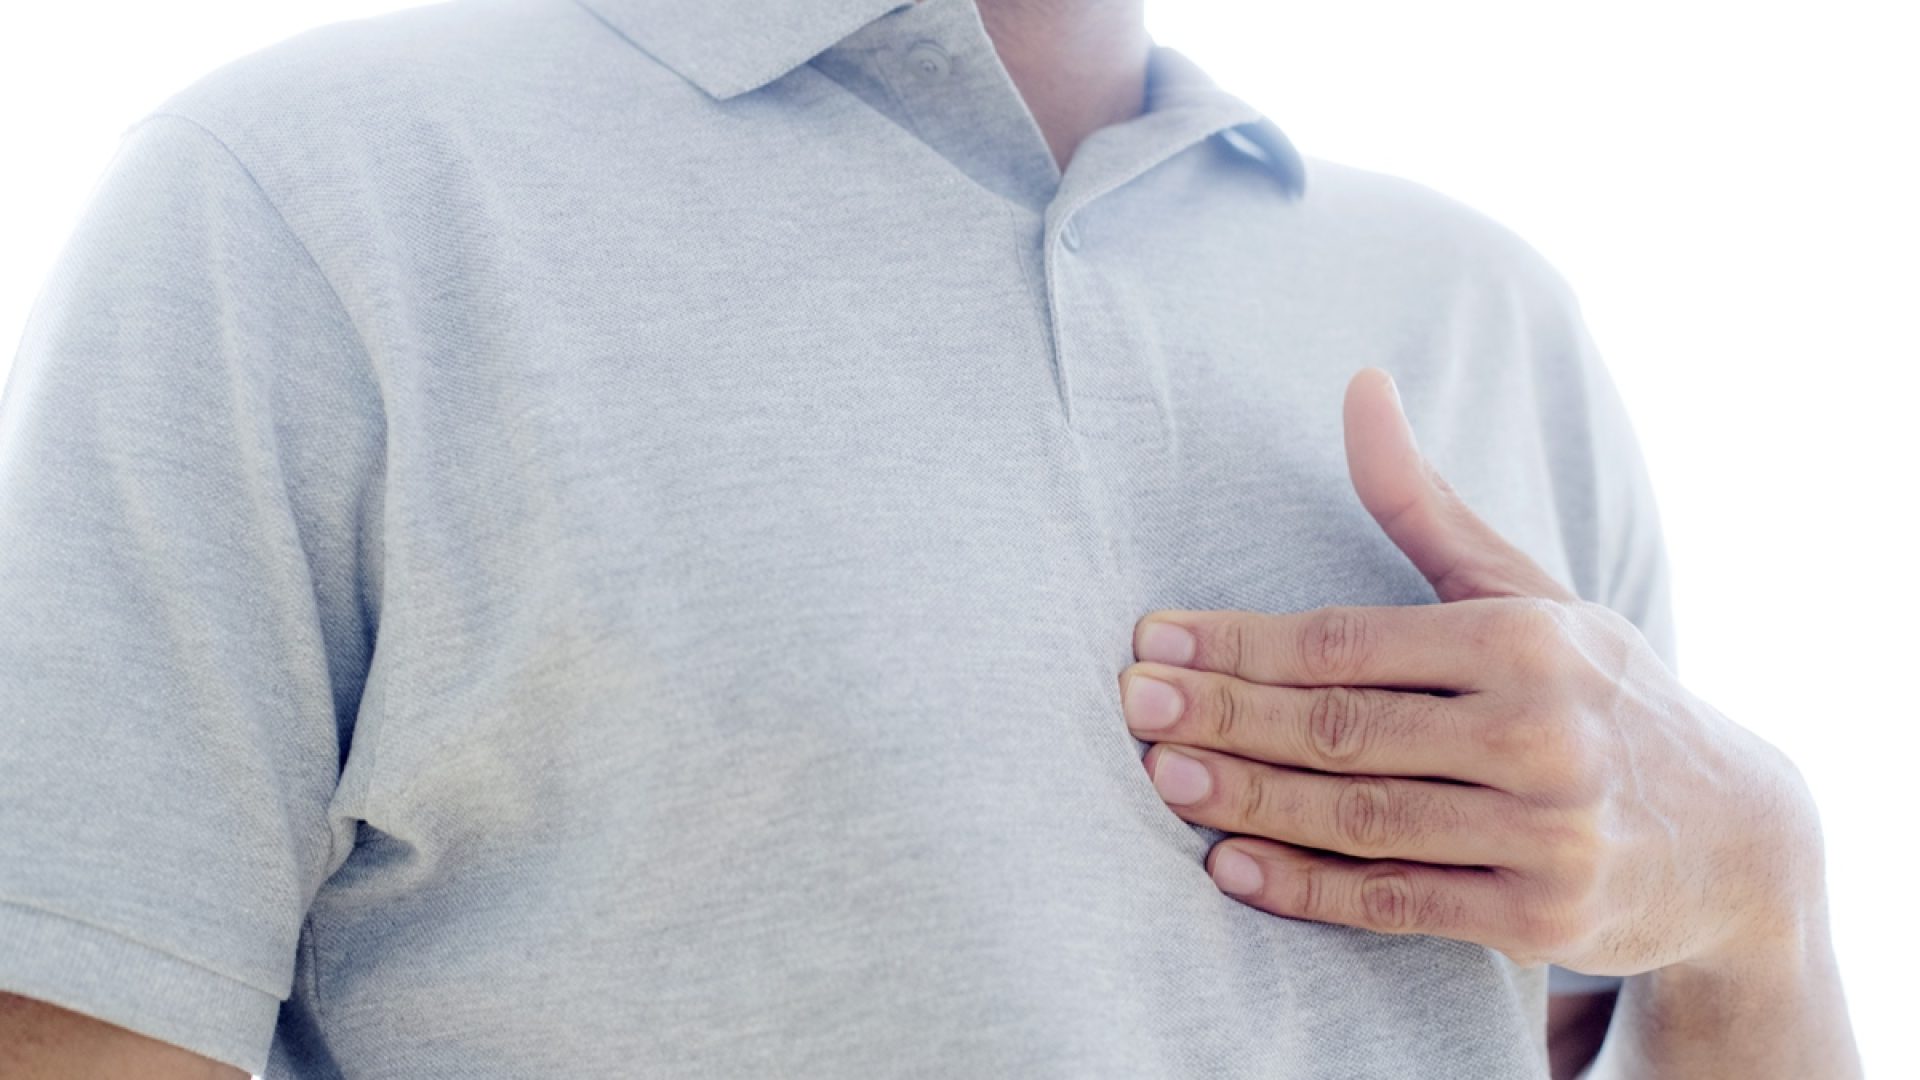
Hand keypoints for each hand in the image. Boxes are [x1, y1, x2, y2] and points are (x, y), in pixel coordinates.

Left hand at [1119, 368, 1823, 977]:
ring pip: (1363, 816)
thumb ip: (1423, 507)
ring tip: (1164, 777)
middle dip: (1227, 716)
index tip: (1153, 640)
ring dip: (1252, 799)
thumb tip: (1359, 385)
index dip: (1241, 642)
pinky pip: (1399, 904)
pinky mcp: (1541, 921)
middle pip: (1345, 727)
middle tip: (1133, 707)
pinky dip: (1310, 890)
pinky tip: (1231, 866)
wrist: (1734, 837)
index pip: (1349, 641)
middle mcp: (1541, 733)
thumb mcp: (1526, 592)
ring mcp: (1547, 833)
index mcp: (1525, 640)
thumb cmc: (1597, 692)